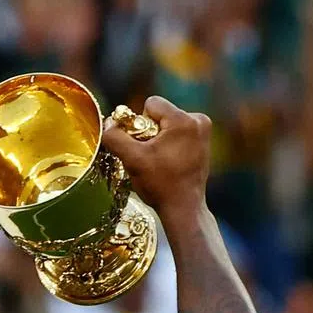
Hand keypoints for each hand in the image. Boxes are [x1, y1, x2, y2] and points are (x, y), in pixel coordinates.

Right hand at [101, 96, 210, 221]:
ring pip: (168, 124)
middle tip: (150, 156)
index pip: (151, 104)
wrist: (184, 208)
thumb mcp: (133, 159)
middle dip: (150, 131)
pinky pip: (178, 133)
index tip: (143, 146)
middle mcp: (198, 121)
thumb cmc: (160, 184)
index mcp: (184, 120)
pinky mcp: (204, 142)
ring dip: (159, 138)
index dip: (140, 124)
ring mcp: (204, 132)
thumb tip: (108, 123)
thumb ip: (115, 137)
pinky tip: (169, 163)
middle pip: (160, 114)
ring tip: (160, 161)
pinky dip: (170, 144)